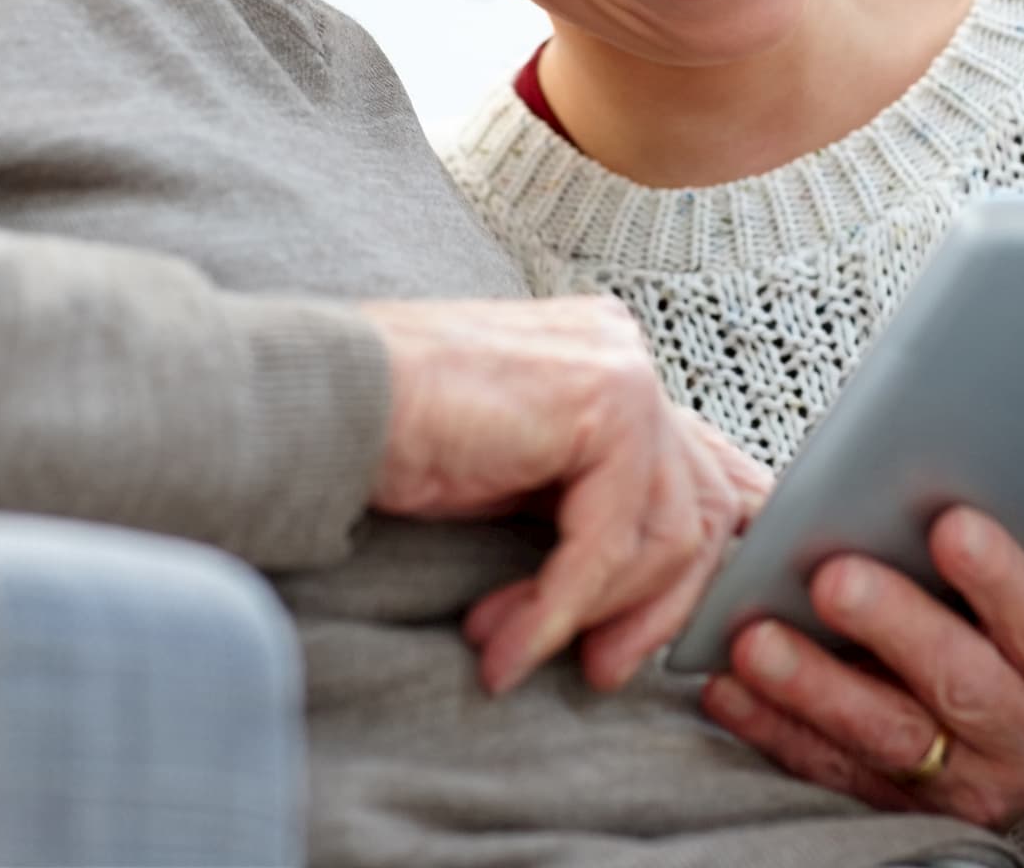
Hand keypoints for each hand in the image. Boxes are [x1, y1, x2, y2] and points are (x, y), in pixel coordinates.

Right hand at [364, 295, 771, 694]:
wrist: (321, 405)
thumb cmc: (395, 437)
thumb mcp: (519, 478)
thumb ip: (591, 502)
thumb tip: (660, 578)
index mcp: (611, 363)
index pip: (698, 478)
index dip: (684, 577)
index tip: (628, 645)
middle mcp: (626, 353)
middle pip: (702, 511)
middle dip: (650, 610)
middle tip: (593, 670)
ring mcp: (623, 371)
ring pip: (666, 537)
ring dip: (589, 616)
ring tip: (510, 648)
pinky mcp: (604, 407)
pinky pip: (606, 544)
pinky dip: (558, 610)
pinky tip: (505, 647)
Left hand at [700, 507, 1023, 826]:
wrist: (1012, 742)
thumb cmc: (1004, 636)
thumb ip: (996, 565)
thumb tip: (927, 476)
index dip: (1000, 576)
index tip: (951, 525)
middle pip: (962, 683)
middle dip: (894, 625)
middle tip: (834, 577)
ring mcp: (967, 781)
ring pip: (886, 734)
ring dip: (814, 683)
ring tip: (757, 638)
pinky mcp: (902, 808)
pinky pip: (830, 768)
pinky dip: (774, 725)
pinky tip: (731, 686)